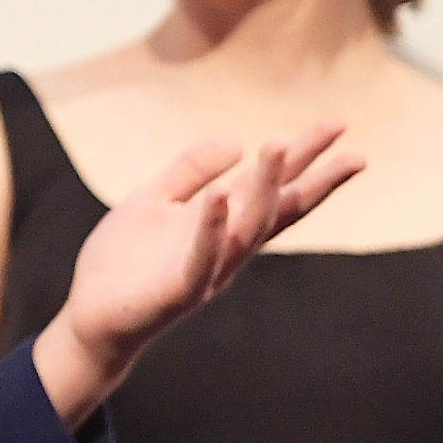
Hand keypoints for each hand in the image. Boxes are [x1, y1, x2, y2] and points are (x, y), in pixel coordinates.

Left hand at [34, 124, 361, 426]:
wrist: (91, 315)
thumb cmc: (125, 261)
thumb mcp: (155, 199)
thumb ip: (192, 170)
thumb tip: (236, 140)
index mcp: (223, 224)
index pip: (274, 187)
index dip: (306, 159)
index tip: (341, 127)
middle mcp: (226, 248)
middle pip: (278, 208)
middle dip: (314, 178)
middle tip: (351, 149)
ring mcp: (209, 270)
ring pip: (247, 228)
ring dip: (264, 187)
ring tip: (279, 145)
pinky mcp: (179, 290)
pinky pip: (201, 257)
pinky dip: (211, 227)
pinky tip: (219, 196)